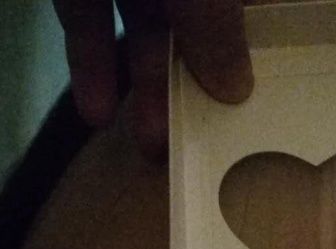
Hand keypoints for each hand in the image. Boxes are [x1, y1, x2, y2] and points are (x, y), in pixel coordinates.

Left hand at [53, 0, 253, 157]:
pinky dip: (92, 70)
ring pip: (140, 32)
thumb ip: (213, 27)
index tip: (248, 108)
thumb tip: (237, 89)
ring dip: (143, 91)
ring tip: (150, 147)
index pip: (239, 14)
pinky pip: (87, 26)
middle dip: (192, 88)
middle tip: (196, 143)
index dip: (245, 56)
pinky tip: (98, 117)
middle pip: (192, 31)